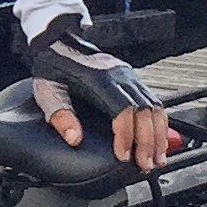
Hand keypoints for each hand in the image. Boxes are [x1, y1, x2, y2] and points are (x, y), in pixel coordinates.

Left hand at [27, 18, 180, 170]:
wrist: (59, 41)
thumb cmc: (53, 66)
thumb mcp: (47, 91)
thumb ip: (60, 115)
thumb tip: (75, 139)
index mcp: (99, 80)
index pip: (122, 110)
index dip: (126, 136)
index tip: (124, 156)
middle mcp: (119, 76)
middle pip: (144, 111)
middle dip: (148, 142)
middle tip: (146, 165)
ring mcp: (128, 76)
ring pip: (154, 106)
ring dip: (158, 134)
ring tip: (157, 158)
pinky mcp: (131, 78)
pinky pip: (152, 101)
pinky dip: (158, 123)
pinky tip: (158, 139)